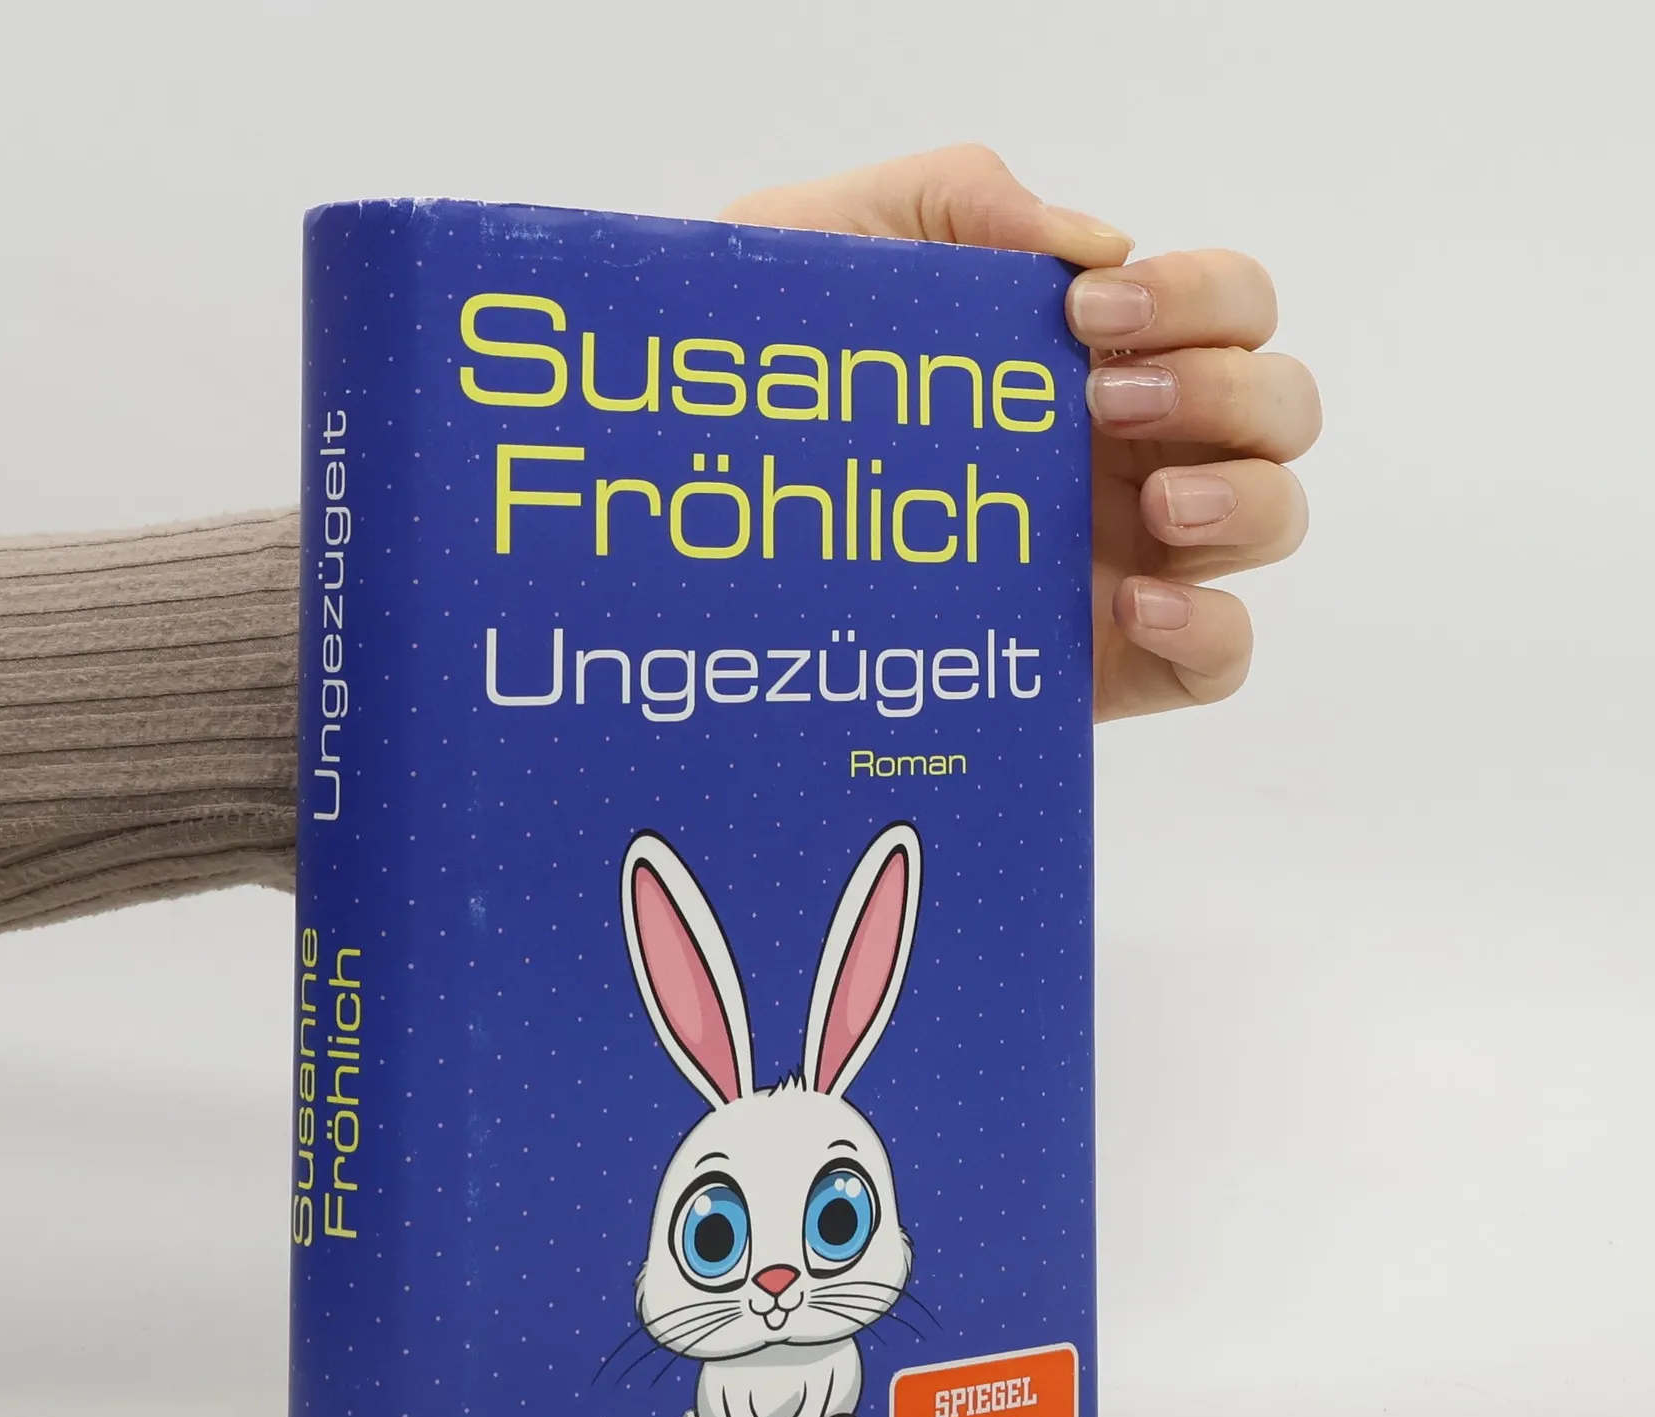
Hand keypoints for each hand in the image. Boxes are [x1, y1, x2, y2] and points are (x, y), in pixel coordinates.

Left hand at [722, 147, 1318, 720]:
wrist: (695, 494)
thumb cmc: (780, 366)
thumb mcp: (853, 240)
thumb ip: (968, 196)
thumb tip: (1097, 244)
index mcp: (1102, 356)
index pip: (1232, 308)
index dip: (1202, 298)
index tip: (1088, 313)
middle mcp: (1134, 454)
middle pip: (1279, 411)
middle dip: (1224, 393)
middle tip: (1100, 406)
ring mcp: (1128, 558)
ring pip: (1271, 522)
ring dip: (1243, 499)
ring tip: (1153, 504)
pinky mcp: (1105, 662)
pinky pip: (1220, 658)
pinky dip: (1215, 626)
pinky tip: (1135, 602)